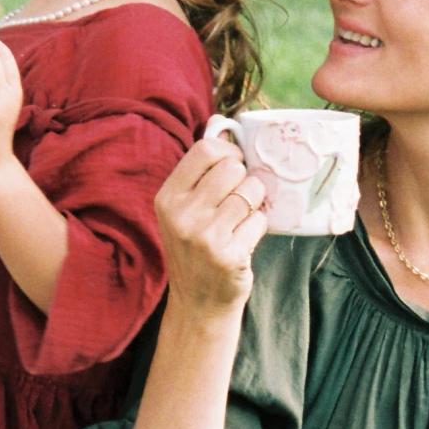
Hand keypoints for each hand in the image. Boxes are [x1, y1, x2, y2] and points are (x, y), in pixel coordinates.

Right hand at [155, 132, 271, 318]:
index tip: (234, 166)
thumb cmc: (197, 249)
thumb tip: (227, 125)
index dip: (229, 153)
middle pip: (233, 168)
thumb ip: (200, 175)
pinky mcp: (228, 254)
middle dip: (244, 181)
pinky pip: (260, 220)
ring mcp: (205, 235)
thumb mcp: (183, 212)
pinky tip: (243, 242)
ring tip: (240, 222)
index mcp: (168, 197)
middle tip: (237, 202)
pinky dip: (258, 228)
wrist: (199, 303)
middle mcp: (182, 214)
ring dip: (255, 204)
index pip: (206, 149)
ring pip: (251, 191)